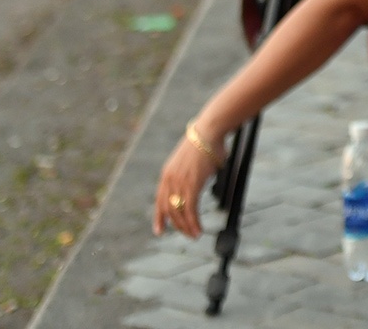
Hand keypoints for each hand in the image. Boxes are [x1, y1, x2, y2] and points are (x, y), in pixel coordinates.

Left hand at [153, 121, 224, 238]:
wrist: (208, 132)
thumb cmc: (205, 144)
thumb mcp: (190, 161)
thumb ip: (188, 175)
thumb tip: (196, 182)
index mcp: (167, 174)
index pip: (159, 201)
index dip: (159, 218)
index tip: (159, 231)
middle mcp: (170, 180)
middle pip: (169, 210)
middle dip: (177, 226)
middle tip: (187, 234)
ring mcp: (179, 183)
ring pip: (179, 213)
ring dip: (187, 227)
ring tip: (194, 235)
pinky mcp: (191, 185)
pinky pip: (190, 210)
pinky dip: (194, 223)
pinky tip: (199, 230)